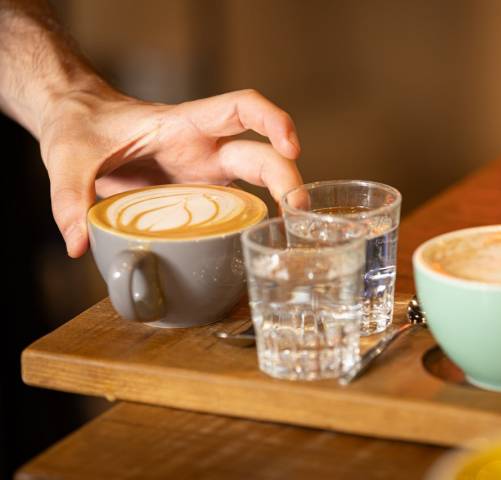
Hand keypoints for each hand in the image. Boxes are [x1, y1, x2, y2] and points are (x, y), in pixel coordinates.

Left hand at [38, 87, 301, 257]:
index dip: (272, 122)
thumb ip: (71, 198)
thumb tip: (80, 243)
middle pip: (260, 154)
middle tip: (299, 210)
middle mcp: (204, 148)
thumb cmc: (82, 127)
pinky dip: (255, 221)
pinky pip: (236, 206)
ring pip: (257, 181)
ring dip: (280, 202)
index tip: (290, 147)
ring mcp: (205, 173)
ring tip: (291, 233)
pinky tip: (262, 241)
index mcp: (183, 125)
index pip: (241, 109)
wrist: (79, 123)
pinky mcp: (200, 196)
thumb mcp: (69, 158)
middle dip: (286, 178)